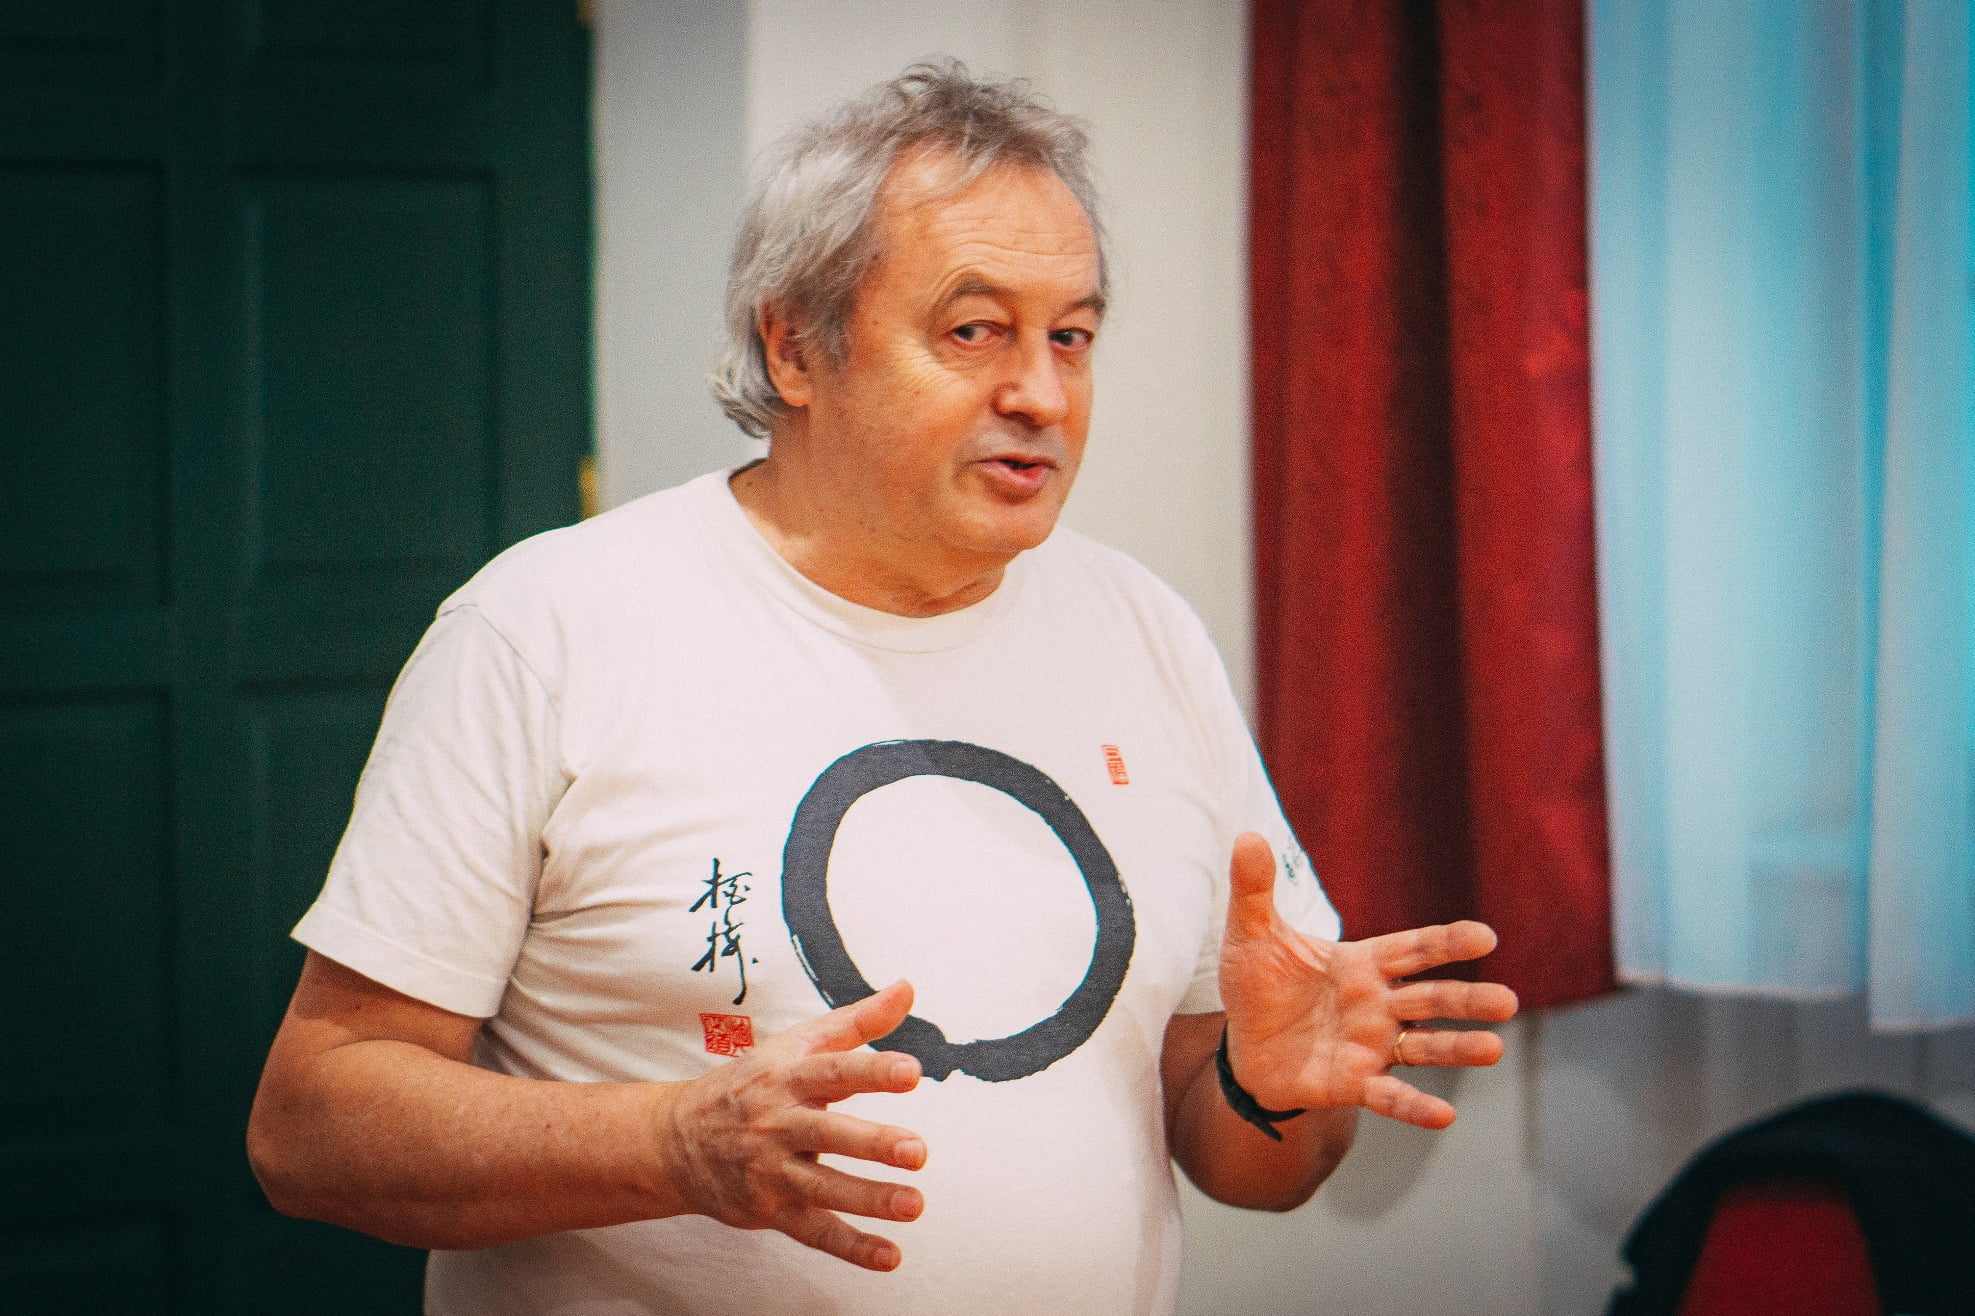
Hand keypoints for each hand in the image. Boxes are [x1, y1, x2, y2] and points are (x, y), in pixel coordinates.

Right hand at [657, 979, 926, 1270]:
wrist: (675, 1139)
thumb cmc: (749, 1085)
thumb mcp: (796, 1044)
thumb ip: (857, 1022)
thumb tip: (907, 989)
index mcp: (788, 1077)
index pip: (833, 1070)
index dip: (872, 1071)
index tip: (911, 1072)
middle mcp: (778, 1123)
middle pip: (828, 1133)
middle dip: (873, 1143)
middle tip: (917, 1151)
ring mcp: (771, 1170)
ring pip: (823, 1187)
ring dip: (869, 1199)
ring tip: (913, 1204)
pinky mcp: (769, 1209)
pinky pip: (813, 1230)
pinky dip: (851, 1246)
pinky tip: (889, 1255)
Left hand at [1218, 833, 1517, 1129]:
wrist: (1242, 1045)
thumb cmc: (1258, 984)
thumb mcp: (1251, 934)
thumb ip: (1255, 889)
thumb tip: (1248, 837)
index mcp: (1362, 963)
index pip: (1413, 949)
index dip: (1446, 942)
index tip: (1486, 937)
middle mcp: (1378, 1004)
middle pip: (1431, 999)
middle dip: (1467, 1000)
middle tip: (1508, 1002)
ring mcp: (1371, 1046)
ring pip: (1424, 1046)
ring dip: (1457, 1048)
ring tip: (1494, 1048)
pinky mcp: (1354, 1084)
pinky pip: (1390, 1097)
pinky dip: (1416, 1107)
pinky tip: (1445, 1116)